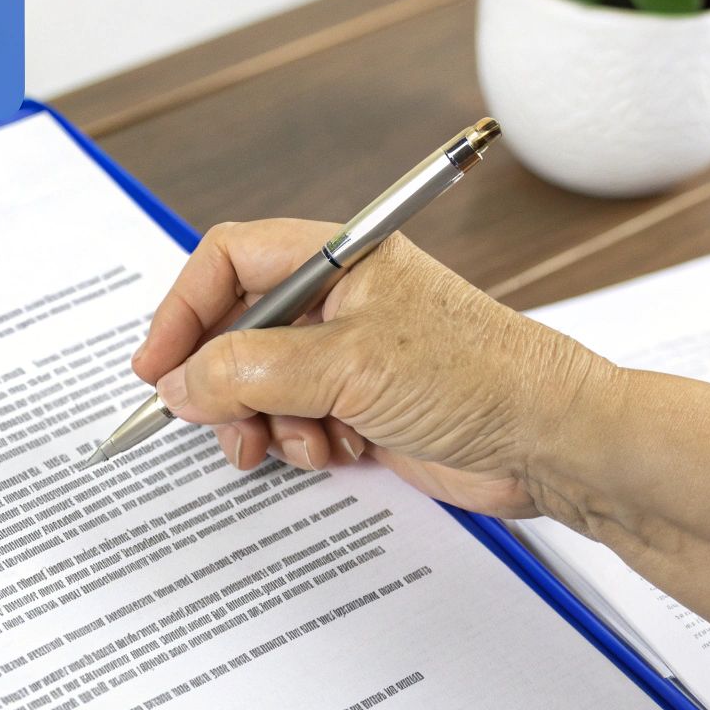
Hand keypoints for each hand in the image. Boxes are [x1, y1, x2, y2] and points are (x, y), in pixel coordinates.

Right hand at [130, 219, 614, 517]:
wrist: (552, 443)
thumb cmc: (480, 376)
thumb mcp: (348, 366)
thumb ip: (251, 372)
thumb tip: (180, 384)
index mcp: (339, 258)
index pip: (228, 259)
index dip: (183, 309)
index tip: (157, 368)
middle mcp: (338, 300)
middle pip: (235, 330)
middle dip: (222, 384)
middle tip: (221, 425)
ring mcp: (348, 356)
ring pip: (258, 386)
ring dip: (266, 423)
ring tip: (301, 442)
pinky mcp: (361, 407)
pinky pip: (294, 423)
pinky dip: (302, 444)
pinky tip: (344, 451)